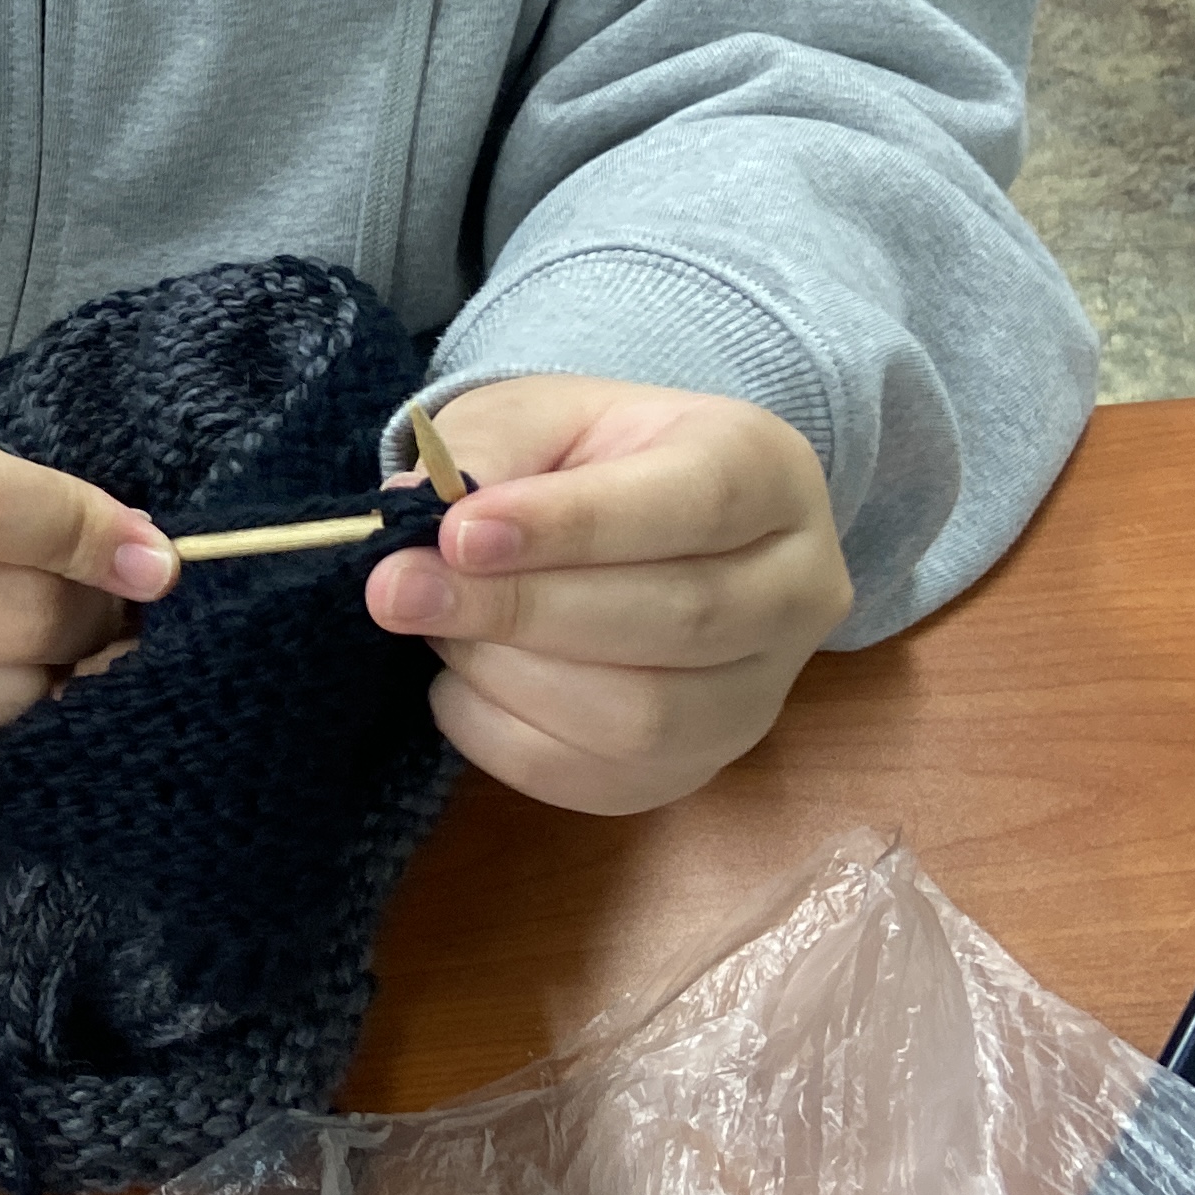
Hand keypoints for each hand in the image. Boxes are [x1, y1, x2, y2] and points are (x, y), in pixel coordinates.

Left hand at [366, 375, 849, 815]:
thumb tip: (410, 513)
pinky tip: (460, 681)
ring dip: (510, 674)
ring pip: (644, 716)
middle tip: (399, 590)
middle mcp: (795, 590)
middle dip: (520, 609)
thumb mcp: (539, 416)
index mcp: (768, 472)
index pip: (692, 505)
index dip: (572, 526)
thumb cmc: (588, 460)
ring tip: (436, 627)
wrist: (635, 525)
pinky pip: (597, 779)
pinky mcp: (697, 768)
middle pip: (677, 619)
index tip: (458, 533)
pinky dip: (504, 738)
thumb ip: (488, 452)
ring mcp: (758, 695)